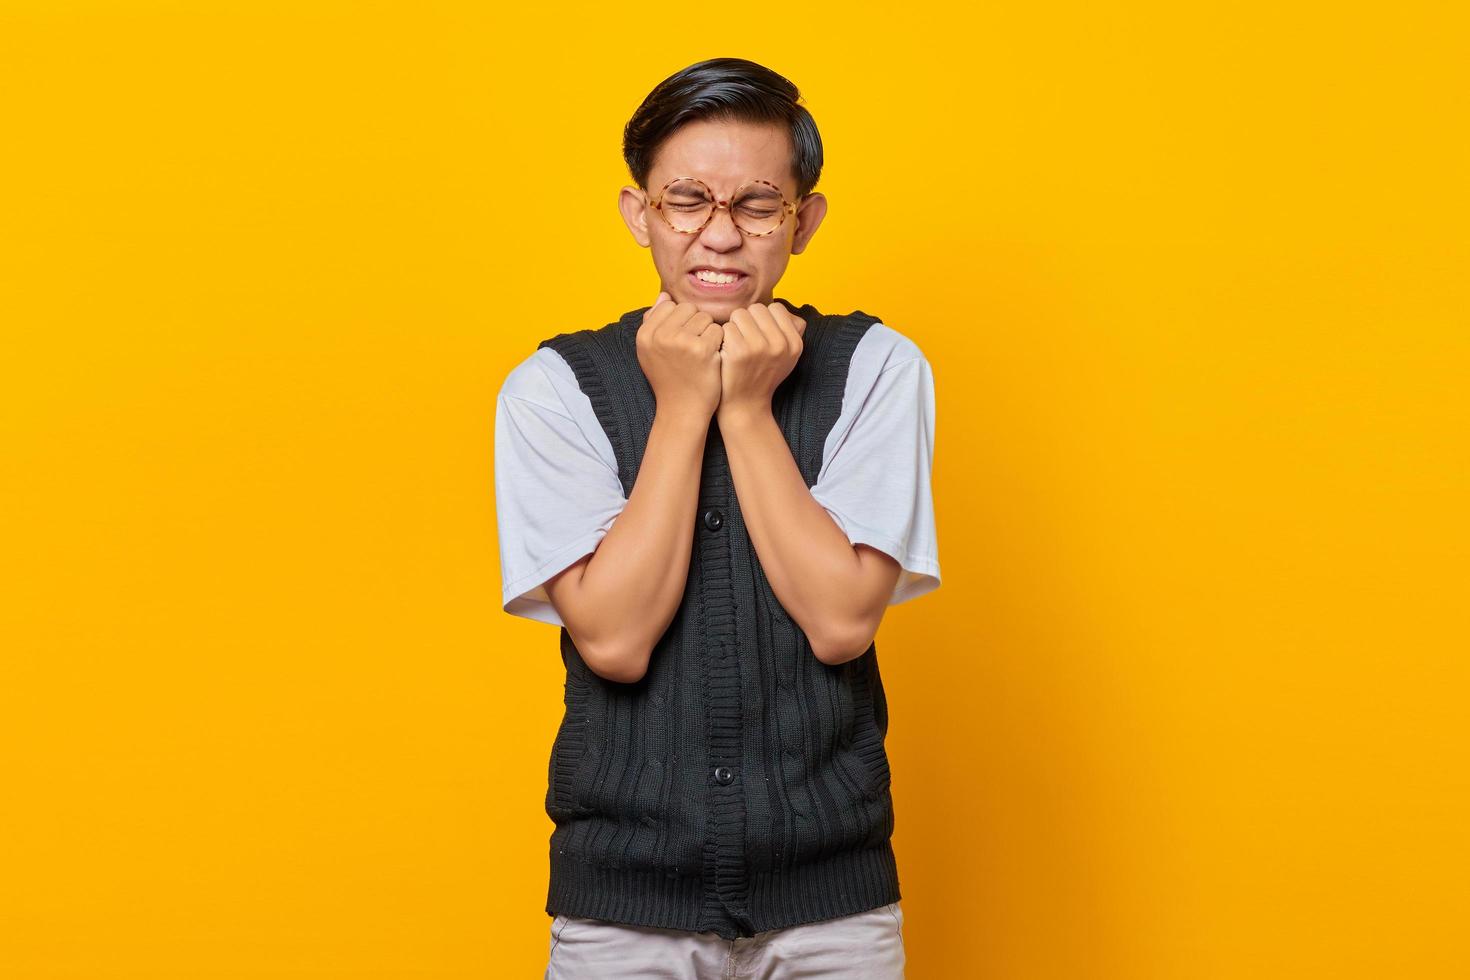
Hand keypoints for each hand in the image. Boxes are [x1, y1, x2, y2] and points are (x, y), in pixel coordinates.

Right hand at [636, 291, 724, 418]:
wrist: (682, 409)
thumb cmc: (669, 379)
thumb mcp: (651, 351)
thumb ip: (654, 322)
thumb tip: (664, 295)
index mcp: (645, 334)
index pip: (670, 305)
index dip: (681, 321)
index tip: (679, 341)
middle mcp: (659, 335)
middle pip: (689, 308)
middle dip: (695, 324)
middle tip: (692, 348)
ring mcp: (680, 341)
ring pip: (705, 317)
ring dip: (708, 333)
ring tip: (701, 354)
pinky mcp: (702, 349)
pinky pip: (717, 330)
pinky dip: (718, 343)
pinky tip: (711, 358)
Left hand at [715, 302, 806, 423]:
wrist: (745, 406)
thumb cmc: (762, 376)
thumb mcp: (786, 357)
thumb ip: (789, 331)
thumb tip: (779, 309)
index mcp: (794, 343)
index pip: (776, 308)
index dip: (763, 318)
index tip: (758, 334)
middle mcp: (780, 344)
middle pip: (757, 308)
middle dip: (747, 320)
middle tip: (744, 340)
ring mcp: (760, 347)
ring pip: (740, 314)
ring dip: (734, 327)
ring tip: (735, 345)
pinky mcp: (739, 351)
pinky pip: (726, 327)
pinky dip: (722, 337)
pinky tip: (726, 352)